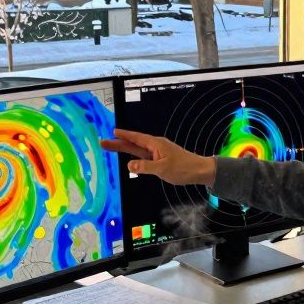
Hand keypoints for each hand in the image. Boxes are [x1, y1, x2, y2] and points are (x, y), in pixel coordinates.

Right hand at [100, 128, 216, 186]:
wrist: (199, 171)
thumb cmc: (184, 168)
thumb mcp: (162, 168)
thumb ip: (145, 167)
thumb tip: (129, 165)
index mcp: (156, 144)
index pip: (136, 138)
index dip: (123, 136)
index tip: (112, 132)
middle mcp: (156, 146)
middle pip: (133, 144)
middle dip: (118, 143)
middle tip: (103, 142)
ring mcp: (158, 153)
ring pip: (138, 150)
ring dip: (125, 149)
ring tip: (112, 148)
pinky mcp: (161, 159)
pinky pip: (144, 156)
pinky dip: (134, 156)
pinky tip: (130, 159)